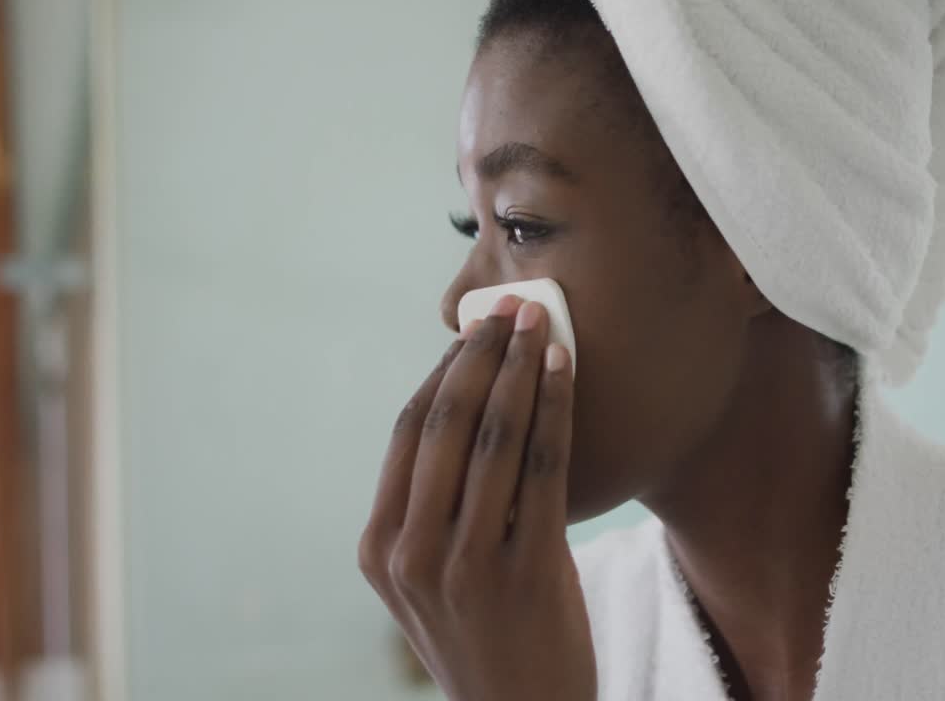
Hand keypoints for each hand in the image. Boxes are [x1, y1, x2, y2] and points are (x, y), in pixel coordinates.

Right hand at [359, 296, 595, 700]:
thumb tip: (466, 406)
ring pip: (494, 437)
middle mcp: (411, 553)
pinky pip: (542, 468)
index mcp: (379, 549)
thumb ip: (428, 511)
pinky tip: (565, 371)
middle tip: (509, 307)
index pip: (408, 433)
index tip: (471, 331)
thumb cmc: (481, 637)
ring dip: (520, 368)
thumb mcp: (428, 581)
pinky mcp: (526, 570)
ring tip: (540, 323)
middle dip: (480, 354)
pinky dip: (553, 409)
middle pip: (446, 423)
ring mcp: (467, 564)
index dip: (441, 372)